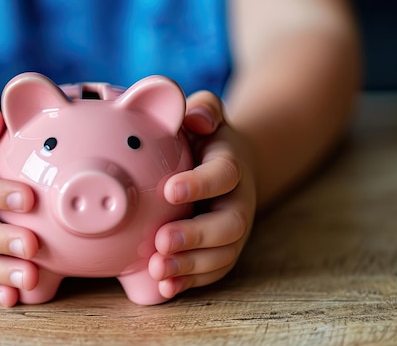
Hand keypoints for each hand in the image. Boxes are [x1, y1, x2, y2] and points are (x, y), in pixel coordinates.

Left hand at [149, 91, 256, 298]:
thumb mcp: (207, 113)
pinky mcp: (222, 250)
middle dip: (196, 236)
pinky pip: (212, 271)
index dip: (200, 184)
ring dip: (190, 266)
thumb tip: (194, 116)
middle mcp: (238, 201)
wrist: (228, 166)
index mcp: (231, 165)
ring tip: (158, 271)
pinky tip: (164, 287)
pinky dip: (189, 282)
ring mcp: (233, 230)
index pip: (223, 175)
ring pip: (222, 255)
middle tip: (162, 241)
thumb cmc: (205, 137)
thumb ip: (203, 108)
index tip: (169, 190)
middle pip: (229, 225)